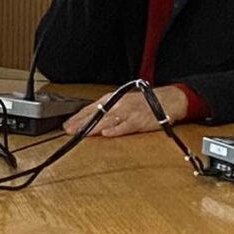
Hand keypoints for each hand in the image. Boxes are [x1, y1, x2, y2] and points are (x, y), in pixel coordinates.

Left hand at [64, 85, 188, 136]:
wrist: (166, 100)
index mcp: (113, 99)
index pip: (91, 108)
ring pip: (108, 120)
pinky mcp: (139, 121)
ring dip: (94, 127)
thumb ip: (106, 110)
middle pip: (96, 115)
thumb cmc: (143, 102)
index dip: (78, 117)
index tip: (66, 125)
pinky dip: (116, 130)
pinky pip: (126, 126)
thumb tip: (88, 118)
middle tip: (69, 131)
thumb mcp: (121, 102)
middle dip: (81, 123)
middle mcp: (118, 105)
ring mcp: (128, 113)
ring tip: (82, 133)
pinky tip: (106, 133)